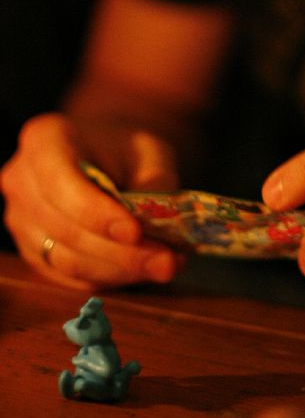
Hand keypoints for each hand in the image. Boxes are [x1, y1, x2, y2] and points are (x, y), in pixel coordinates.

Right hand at [0, 112, 184, 288]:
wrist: (107, 155)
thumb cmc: (127, 148)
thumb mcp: (150, 152)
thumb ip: (155, 184)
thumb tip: (163, 227)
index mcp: (44, 140)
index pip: (60, 183)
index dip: (96, 213)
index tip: (136, 231)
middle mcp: (22, 182)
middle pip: (66, 230)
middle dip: (121, 252)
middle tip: (169, 260)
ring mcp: (22, 222)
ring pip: (69, 261)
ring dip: (121, 269)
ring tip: (167, 264)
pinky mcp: (34, 253)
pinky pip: (71, 278)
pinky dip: (112, 277)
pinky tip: (146, 268)